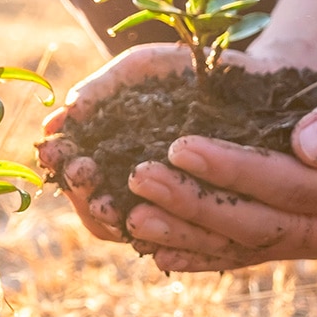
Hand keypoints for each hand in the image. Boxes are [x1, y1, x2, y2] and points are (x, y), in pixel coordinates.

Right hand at [37, 44, 271, 243]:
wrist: (260, 80)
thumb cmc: (190, 74)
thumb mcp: (142, 71)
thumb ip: (101, 91)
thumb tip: (59, 118)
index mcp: (112, 162)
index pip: (79, 177)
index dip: (63, 166)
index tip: (56, 151)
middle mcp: (136, 195)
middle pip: (99, 212)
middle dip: (83, 193)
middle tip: (82, 172)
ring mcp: (169, 212)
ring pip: (133, 230)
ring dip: (113, 219)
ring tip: (106, 201)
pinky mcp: (207, 224)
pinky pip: (181, 244)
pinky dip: (161, 238)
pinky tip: (146, 221)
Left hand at [125, 40, 316, 270]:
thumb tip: (311, 148)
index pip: (294, 186)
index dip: (235, 170)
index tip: (180, 149)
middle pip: (261, 224)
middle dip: (195, 204)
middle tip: (138, 180)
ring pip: (246, 246)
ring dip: (186, 234)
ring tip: (133, 218)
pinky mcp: (297, 244)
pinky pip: (245, 255)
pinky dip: (201, 255)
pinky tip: (158, 253)